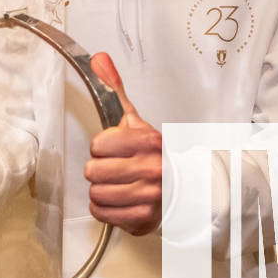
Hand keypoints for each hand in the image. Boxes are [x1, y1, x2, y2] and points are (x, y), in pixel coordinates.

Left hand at [86, 53, 161, 235]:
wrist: (183, 188)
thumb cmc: (154, 156)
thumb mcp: (137, 122)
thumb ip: (116, 92)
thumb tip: (100, 59)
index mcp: (149, 141)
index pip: (98, 146)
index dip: (102, 148)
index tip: (114, 149)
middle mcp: (151, 168)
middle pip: (93, 171)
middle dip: (100, 169)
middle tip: (116, 168)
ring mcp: (148, 196)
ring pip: (95, 193)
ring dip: (102, 190)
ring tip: (117, 185)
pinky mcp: (142, 218)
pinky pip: (101, 213)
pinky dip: (105, 208)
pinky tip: (118, 199)